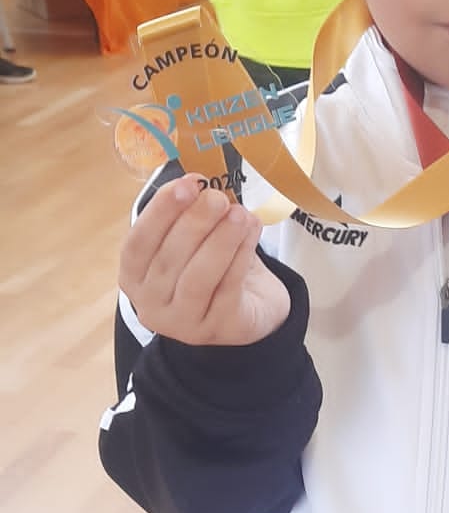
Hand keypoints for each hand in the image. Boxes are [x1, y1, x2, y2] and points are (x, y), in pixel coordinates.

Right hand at [119, 175, 290, 345]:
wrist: (249, 304)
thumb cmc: (211, 265)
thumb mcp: (191, 238)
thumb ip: (186, 213)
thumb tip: (198, 183)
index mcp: (134, 277)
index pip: (137, 244)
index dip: (160, 213)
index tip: (185, 185)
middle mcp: (151, 305)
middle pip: (168, 261)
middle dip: (194, 223)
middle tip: (217, 197)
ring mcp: (183, 324)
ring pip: (197, 279)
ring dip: (219, 241)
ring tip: (239, 214)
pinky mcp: (219, 329)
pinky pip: (228, 289)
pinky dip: (240, 257)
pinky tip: (251, 232)